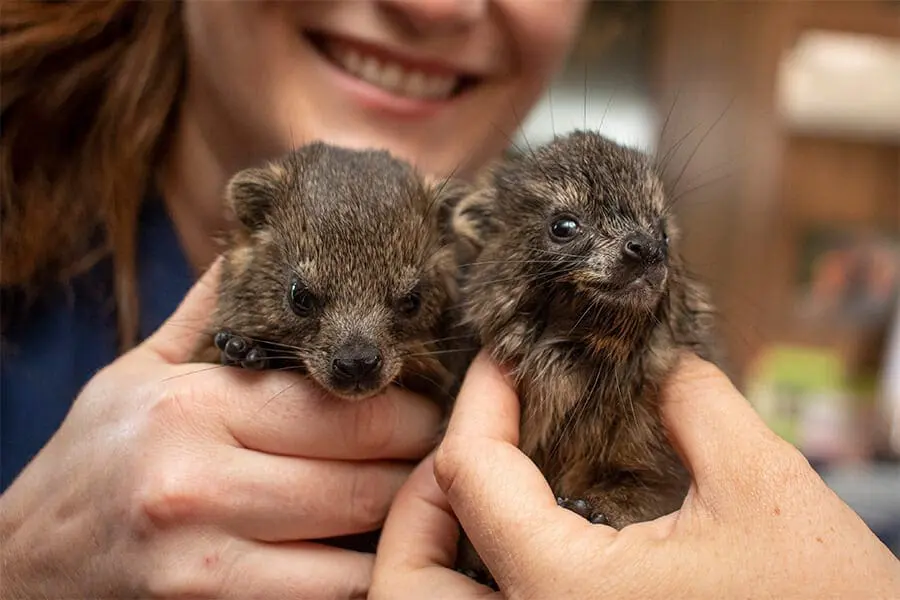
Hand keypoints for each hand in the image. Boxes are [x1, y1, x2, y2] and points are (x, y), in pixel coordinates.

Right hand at [0, 259, 441, 599]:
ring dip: (400, 528)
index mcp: (192, 407)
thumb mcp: (140, 374)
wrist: (23, 568)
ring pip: (357, 548)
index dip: (411, 412)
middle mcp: (198, 482)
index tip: (432, 411)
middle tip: (441, 457)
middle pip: (364, 479)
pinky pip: (329, 598)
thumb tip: (266, 239)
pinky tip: (371, 551)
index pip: (346, 409)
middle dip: (419, 469)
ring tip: (416, 503)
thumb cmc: (94, 464)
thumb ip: (211, 312)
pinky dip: (362, 577)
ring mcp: (205, 560)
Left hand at [370, 352, 899, 598]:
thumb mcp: (766, 488)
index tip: (505, 358)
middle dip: (417, 500)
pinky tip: (526, 532)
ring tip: (483, 485)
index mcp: (565, 594)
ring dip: (434, 548)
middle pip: (403, 582)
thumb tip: (656, 364)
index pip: (468, 476)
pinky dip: (476, 581)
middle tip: (468, 441)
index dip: (481, 398)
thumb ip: (695, 405)